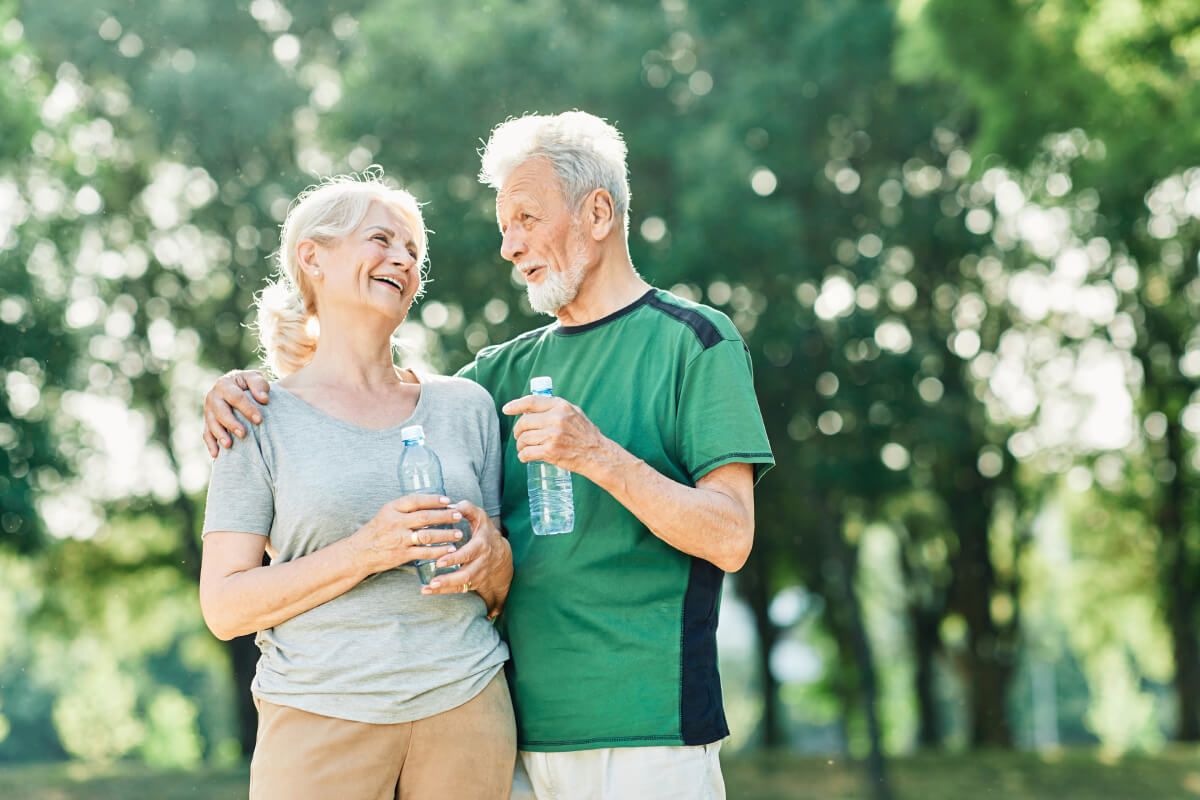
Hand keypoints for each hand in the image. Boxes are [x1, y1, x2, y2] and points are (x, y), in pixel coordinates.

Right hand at [203, 370, 271, 456]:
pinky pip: (206, 434)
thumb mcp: (254, 378)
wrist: (237, 386)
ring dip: (219, 435)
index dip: (247, 408)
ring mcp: (208, 411)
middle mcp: (213, 397)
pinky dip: (210, 444)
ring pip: (211, 424)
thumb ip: (259, 385)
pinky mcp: (208, 422)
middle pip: (220, 411)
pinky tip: (216, 455)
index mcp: (224, 384)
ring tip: (229, 445)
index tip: (259, 420)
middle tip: (243, 434)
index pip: (235, 397)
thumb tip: (264, 399)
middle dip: (231, 423)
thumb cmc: (249, 384)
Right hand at [349, 495, 464, 575]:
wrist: (358, 553)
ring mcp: (398, 539)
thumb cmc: (375, 532)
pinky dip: (438, 551)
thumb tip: (430, 504)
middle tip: (458, 515)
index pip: (416, 500)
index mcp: (391, 509)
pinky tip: (449, 549)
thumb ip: (404, 509)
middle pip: (425, 517)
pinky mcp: (401, 555)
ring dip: (445, 534)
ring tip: (459, 533)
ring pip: (427, 535)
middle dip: (444, 516)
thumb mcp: (385, 514)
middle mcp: (395, 522)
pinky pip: (424, 552)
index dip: (433, 499)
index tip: (448, 500)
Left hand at [421, 502, 512, 619]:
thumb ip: (468, 509)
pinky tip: (427, 590)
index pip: (469, 553)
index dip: (455, 558)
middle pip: (466, 574)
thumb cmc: (485, 533)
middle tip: (433, 580)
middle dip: (449, 578)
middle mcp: (480, 562)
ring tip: (428, 587)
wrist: (501, 556)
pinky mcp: (471, 583)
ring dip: (444, 587)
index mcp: (481, 545)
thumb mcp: (481, 518)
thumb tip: (452, 505)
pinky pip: (457, 589)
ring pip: (461, 584)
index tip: (440, 561)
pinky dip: (442, 591)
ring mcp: (477, 575)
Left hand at [502, 394, 612, 476]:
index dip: (516, 405)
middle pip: (524, 422)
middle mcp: (556, 419)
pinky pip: (527, 453)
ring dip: (520, 445)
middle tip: (519, 436)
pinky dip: (523, 456)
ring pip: (523, 438)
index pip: (531, 402)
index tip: (506, 409)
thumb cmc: (585, 434)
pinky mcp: (550, 452)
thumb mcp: (575, 412)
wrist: (597, 454)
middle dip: (518, 431)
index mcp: (561, 406)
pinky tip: (525, 457)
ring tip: (524, 447)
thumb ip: (556, 408)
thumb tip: (532, 407)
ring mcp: (552, 436)